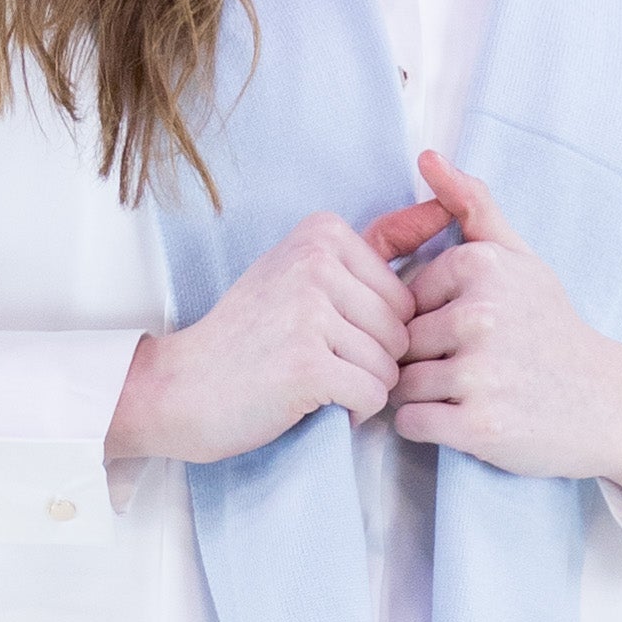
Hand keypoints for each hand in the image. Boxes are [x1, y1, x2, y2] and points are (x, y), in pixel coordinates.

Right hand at [112, 212, 409, 464]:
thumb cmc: (248, 336)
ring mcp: (310, 311)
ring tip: (309, 382)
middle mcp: (316, 262)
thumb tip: (442, 210)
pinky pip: (372, 396)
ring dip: (359, 388)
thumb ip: (376, 245)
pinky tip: (311, 402)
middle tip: (313, 362)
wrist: (179, 387)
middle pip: (400, 331)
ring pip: (389, 367)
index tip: (319, 332)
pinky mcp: (308, 364)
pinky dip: (352, 412)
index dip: (372, 330)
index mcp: (321, 232)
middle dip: (370, 361)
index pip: (402, 294)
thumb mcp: (304, 272)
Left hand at [380, 150, 621, 523]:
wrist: (604, 403)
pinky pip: (411, 424)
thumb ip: (472, 206)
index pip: (404, 299)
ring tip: (470, 394)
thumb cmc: (551, 329)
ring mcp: (480, 372)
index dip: (429, 321)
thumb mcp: (520, 259)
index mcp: (481, 265)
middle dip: (423, 361)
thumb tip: (426, 157)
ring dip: (424, 397)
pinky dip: (427, 428)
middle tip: (473, 368)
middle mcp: (479, 314)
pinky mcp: (478, 425)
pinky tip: (465, 420)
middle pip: (401, 343)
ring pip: (401, 385)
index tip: (472, 333)